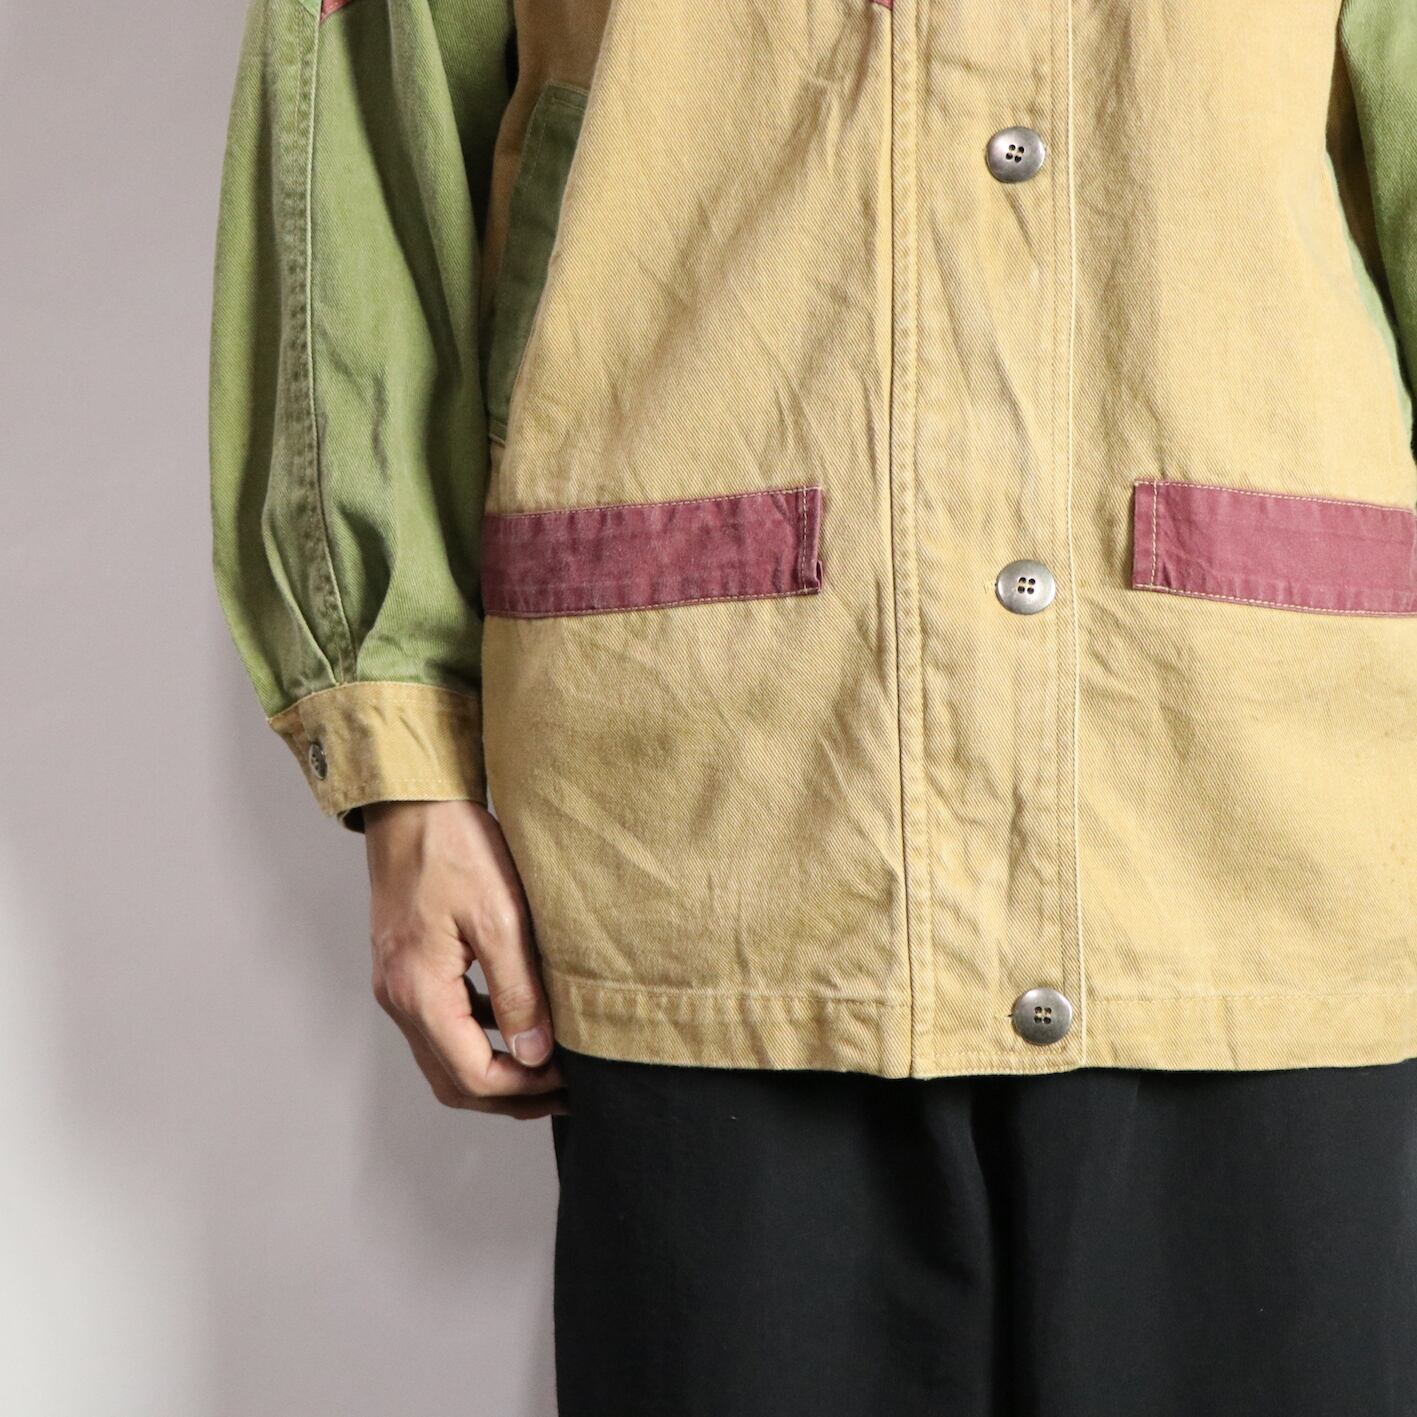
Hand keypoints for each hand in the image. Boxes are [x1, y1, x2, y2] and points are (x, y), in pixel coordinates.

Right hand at [362, 800, 567, 1119]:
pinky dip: (478, 1038)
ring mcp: (397, 984)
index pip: (472, 1076)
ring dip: (494, 1071)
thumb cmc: (454, 846)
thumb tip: (536, 1054)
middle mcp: (398, 997)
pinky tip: (516, 1021)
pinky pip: (440, 1024)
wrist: (411, 802)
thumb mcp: (500, 917)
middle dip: (511, 1095)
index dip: (525, 1088)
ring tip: (548, 1063)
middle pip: (453, 1082)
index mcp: (419, 991)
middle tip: (565, 1088)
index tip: (570, 1077)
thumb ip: (517, 991)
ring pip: (445, 1058)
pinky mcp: (405, 968)